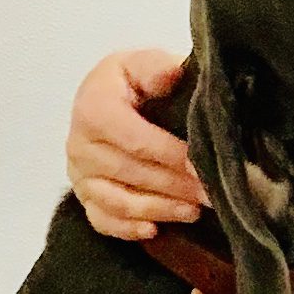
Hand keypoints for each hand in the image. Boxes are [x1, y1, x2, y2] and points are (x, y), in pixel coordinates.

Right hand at [66, 47, 210, 238]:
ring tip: (194, 211)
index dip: (172, 156)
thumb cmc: (130, 82)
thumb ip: (157, 68)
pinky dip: (128, 229)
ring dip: (160, 209)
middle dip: (176, 186)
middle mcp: (80, 145)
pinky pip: (103, 220)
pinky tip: (155, 229)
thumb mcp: (143, 63)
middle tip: (213, 194)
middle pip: (132, 173)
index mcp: (93, 109)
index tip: (204, 167)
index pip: (137, 140)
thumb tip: (173, 73)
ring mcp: (80, 175)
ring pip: (120, 201)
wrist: (107, 97)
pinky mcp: (83, 196)